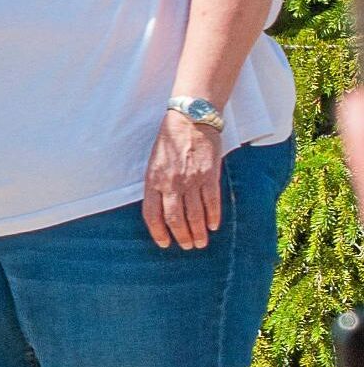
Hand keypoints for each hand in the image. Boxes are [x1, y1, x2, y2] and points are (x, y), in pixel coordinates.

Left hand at [143, 110, 223, 248]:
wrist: (190, 120)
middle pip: (175, 218)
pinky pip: (211, 202)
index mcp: (153, 179)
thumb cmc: (169, 140)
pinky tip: (213, 226)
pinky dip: (213, 217)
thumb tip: (160, 208)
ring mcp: (191, 180)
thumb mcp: (154, 161)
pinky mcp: (209, 176)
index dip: (158, 232)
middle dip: (182, 236)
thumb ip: (156, 183)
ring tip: (201, 242)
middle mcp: (171, 182)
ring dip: (198, 232)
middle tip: (188, 246)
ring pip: (194, 215)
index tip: (164, 243)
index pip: (152, 214)